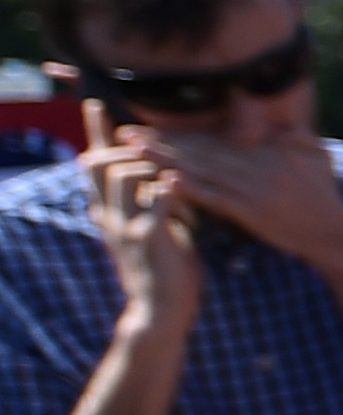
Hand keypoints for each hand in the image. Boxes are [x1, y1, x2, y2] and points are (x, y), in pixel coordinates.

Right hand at [79, 114, 195, 326]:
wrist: (161, 307)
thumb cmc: (164, 265)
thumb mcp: (153, 227)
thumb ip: (152, 201)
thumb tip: (162, 173)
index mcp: (112, 212)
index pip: (99, 166)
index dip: (98, 136)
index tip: (96, 106)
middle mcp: (113, 216)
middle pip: (101, 165)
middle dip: (107, 137)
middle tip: (115, 113)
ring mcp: (128, 226)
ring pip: (123, 177)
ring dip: (143, 159)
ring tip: (161, 151)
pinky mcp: (149, 238)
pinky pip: (155, 206)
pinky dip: (165, 189)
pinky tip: (174, 178)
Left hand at [144, 124, 342, 274]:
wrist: (336, 236)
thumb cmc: (326, 198)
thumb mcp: (317, 158)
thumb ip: (294, 138)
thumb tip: (275, 127)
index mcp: (271, 150)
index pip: (217, 139)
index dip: (181, 133)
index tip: (150, 127)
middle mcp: (261, 165)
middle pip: (203, 150)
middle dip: (162, 141)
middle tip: (126, 133)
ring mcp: (256, 188)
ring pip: (203, 169)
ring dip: (166, 158)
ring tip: (134, 151)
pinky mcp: (253, 212)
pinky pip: (216, 197)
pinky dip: (191, 188)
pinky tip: (166, 180)